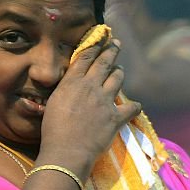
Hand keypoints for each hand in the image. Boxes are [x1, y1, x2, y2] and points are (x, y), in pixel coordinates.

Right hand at [39, 37, 139, 175]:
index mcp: (73, 82)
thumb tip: (70, 85)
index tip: (100, 38)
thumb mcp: (53, 103)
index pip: (86, 57)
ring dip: (119, 72)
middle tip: (116, 43)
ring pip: (117, 78)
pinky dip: (134, 107)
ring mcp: (105, 101)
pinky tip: (136, 106)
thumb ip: (65, 90)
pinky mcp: (116, 117)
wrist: (66, 151)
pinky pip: (131, 108)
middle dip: (112, 50)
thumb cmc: (53, 130)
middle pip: (105, 62)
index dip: (95, 45)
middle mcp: (91, 86)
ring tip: (119, 70)